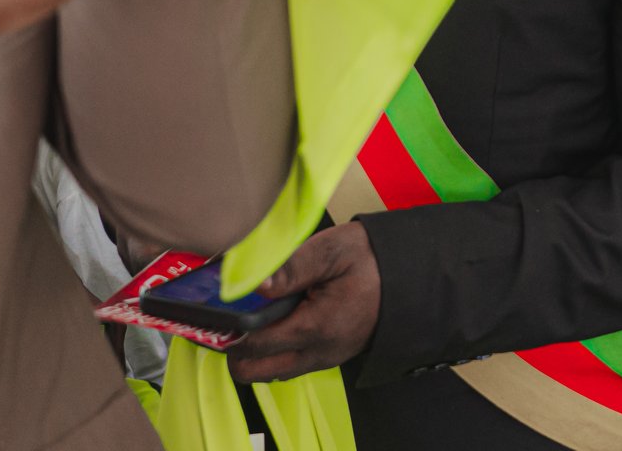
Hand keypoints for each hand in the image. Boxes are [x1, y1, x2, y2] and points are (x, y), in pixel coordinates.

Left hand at [226, 222, 383, 381]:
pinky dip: (273, 351)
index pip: (255, 343)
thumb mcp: (332, 250)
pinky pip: (291, 364)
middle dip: (234, 351)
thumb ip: (291, 268)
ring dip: (253, 354)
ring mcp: (326, 358)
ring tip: (246, 320)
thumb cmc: (371, 259)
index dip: (228, 331)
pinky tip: (272, 323)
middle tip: (226, 321)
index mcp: (318, 326)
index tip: (211, 313)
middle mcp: (320, 352)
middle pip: (257, 370)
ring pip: (272, 371)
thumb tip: (255, 285)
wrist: (410, 274)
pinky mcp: (331, 356)